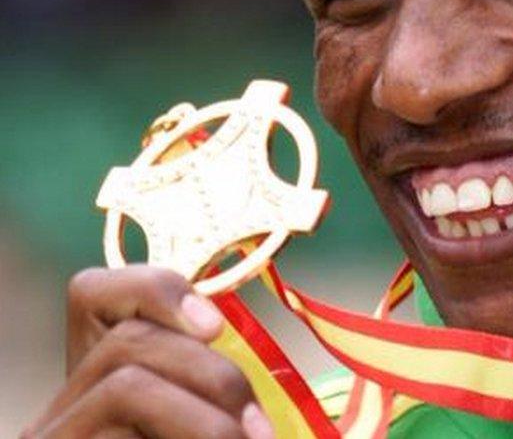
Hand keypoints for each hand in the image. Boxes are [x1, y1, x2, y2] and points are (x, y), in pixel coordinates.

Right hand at [22, 265, 274, 437]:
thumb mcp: (196, 413)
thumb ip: (196, 378)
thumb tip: (226, 338)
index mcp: (90, 383)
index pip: (92, 294)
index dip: (157, 290)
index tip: (216, 327)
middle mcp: (56, 409)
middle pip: (127, 340)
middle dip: (210, 373)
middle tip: (258, 427)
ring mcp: (52, 434)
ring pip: (127, 382)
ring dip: (205, 414)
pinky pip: (123, 415)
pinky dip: (190, 429)